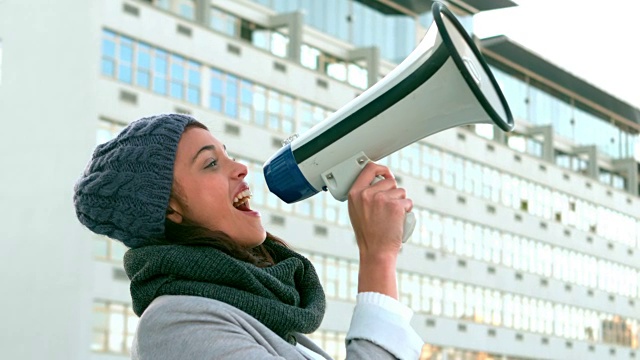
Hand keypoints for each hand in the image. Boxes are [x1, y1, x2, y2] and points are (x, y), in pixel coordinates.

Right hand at [347, 162, 412, 298]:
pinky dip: (407, 210)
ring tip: (392, 216)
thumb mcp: (357, 211)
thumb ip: (364, 195)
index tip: (387, 172)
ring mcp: (381, 199)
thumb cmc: (368, 235)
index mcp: (355, 193)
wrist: (376, 251)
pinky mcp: (395, 206)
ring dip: (401, 202)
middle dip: (394, 192)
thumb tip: (379, 181)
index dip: (381, 168)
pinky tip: (399, 220)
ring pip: (401, 191)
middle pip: (390, 181)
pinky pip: (408, 201)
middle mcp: (367, 194)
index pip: (369, 169)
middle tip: (387, 209)